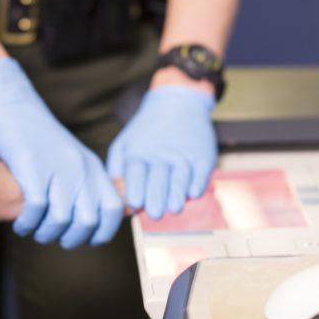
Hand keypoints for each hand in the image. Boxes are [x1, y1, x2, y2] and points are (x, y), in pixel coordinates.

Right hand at [0, 58, 123, 248]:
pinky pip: (35, 208)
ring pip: (60, 219)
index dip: (102, 233)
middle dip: (70, 239)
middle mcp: (80, 168)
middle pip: (86, 221)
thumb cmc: (42, 142)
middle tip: (54, 238)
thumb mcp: (74, 160)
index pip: (113, 210)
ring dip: (45, 234)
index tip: (86, 240)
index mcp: (94, 169)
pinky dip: (27, 223)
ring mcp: (57, 167)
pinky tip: (22, 222)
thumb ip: (88, 186)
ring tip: (34, 231)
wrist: (15, 108)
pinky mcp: (31, 165)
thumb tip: (99, 221)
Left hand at [107, 85, 216, 218]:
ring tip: (174, 208)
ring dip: (177, 193)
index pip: (136, 171)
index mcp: (139, 153)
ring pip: (180, 176)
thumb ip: (117, 169)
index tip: (135, 204)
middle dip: (156, 196)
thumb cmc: (147, 133)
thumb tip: (115, 199)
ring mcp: (184, 155)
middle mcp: (162, 154)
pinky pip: (201, 172)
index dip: (136, 187)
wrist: (179, 104)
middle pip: (158, 177)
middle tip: (155, 213)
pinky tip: (193, 193)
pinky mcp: (203, 156)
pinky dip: (198, 183)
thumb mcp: (125, 143)